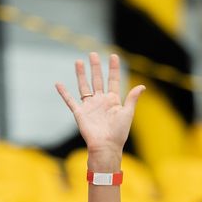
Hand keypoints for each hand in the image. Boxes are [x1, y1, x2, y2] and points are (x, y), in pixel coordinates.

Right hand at [55, 52, 144, 166]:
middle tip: (93, 53)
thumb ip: (132, 98)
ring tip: (78, 62)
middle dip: (95, 67)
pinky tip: (58, 84)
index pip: (113, 80)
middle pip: (97, 80)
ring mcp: (89, 106)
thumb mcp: (128, 113)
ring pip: (84, 86)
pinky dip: (64, 93)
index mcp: (113, 100)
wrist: (106, 147)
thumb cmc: (118, 133)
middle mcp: (100, 101)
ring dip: (81, 74)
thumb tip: (142, 86)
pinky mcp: (80, 113)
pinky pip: (70, 101)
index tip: (114, 56)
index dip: (113, 68)